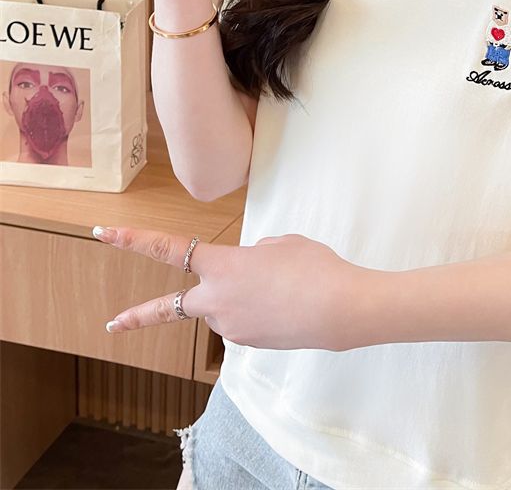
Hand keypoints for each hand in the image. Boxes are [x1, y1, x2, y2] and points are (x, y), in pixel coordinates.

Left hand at [92, 226, 362, 351]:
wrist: (340, 309)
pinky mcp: (248, 343)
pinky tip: (286, 304)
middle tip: (114, 322)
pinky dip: (258, 309)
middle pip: (169, 308)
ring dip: (240, 297)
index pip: (169, 248)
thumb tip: (247, 269)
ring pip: (222, 308)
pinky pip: (243, 320)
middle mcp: (217, 300)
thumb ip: (253, 254)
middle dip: (139, 315)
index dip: (133, 239)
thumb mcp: (281, 244)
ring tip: (283, 288)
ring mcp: (231, 326)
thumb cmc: (313, 267)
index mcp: (222, 265)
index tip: (103, 234)